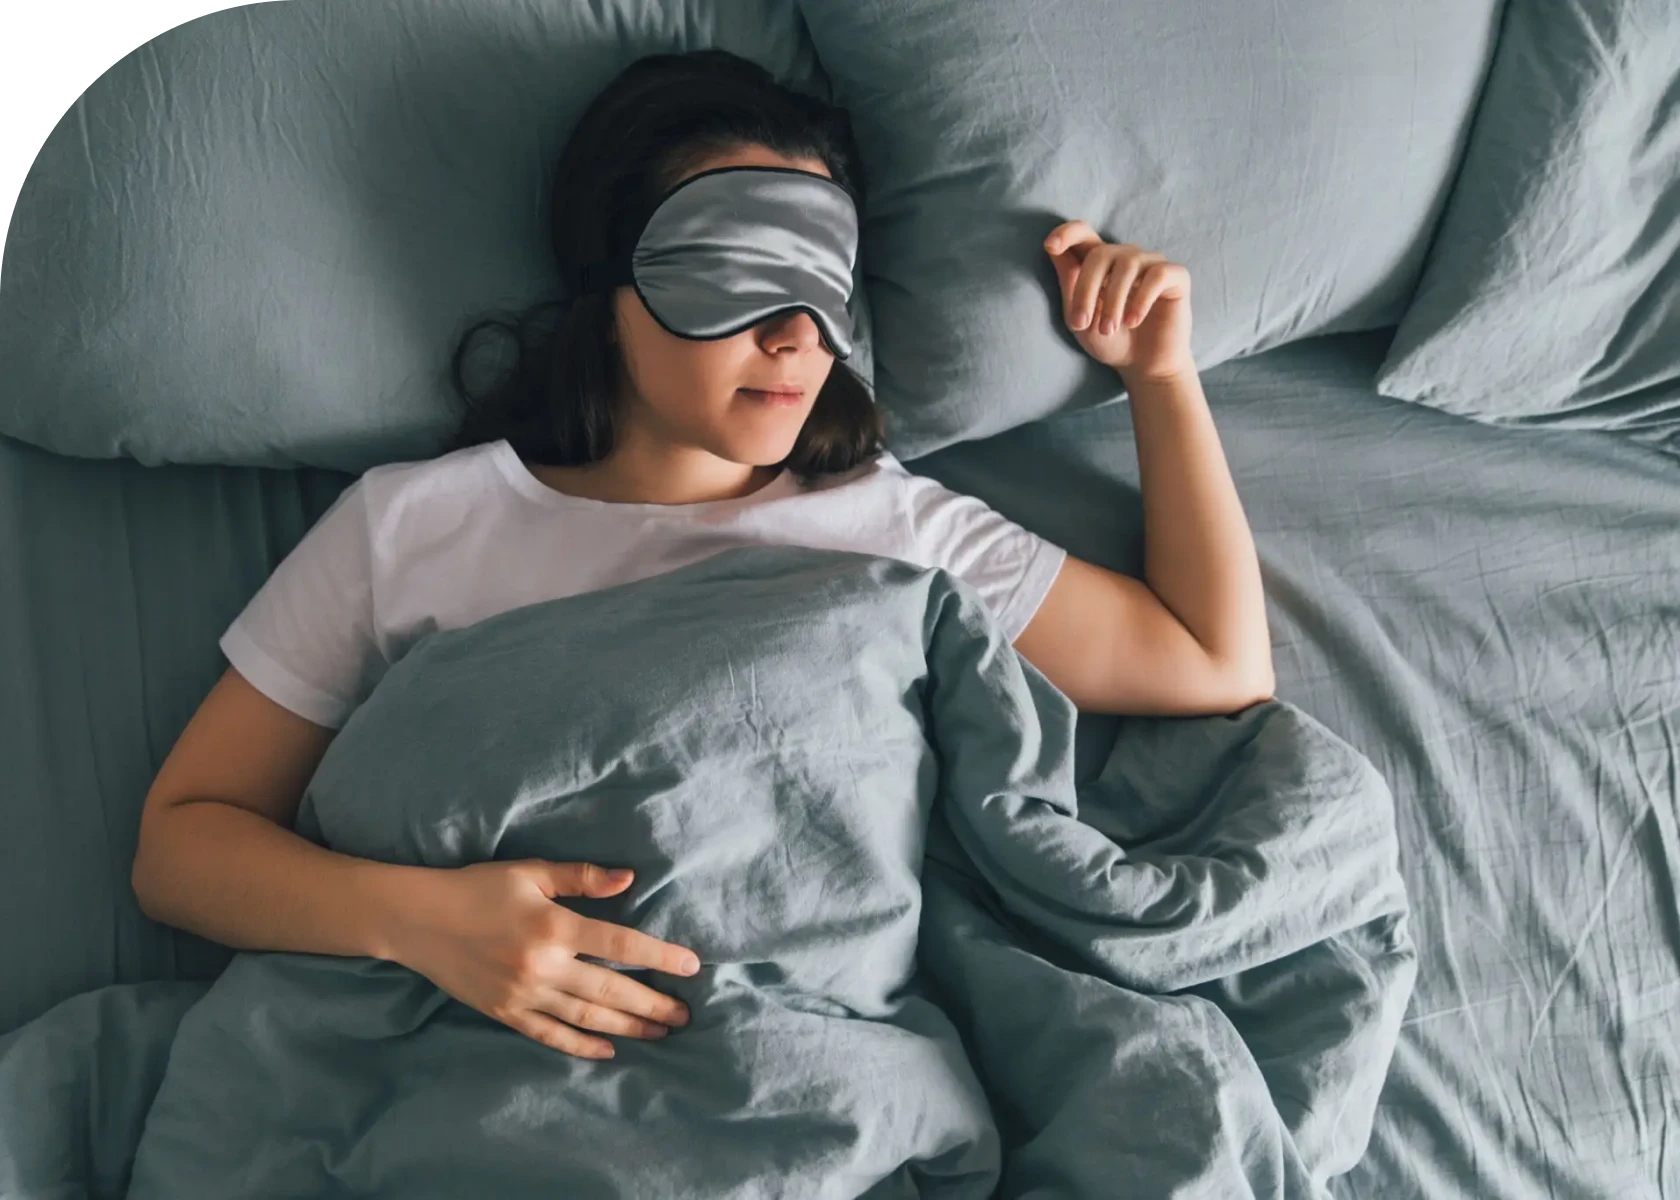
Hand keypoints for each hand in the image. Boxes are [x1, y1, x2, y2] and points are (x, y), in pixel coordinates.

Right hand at [388, 860, 700, 1059]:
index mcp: (553, 927)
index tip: (692, 967)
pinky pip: (550, 1034)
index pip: (620, 945)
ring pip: (587, 1016)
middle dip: (653, 1004)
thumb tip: (629, 878)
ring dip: (627, 1027)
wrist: (417, 920)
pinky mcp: (505, 1013)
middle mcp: (542, 966)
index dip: (660, 958)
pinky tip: (608, 1050)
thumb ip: (581, 877)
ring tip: (660, 1033)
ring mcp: (523, 995)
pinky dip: (581, 1045)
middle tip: (685, 1015)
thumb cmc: (477, 887)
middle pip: (611, 990)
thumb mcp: (531, 873)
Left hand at [1044, 221, 1193, 382]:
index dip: (1067, 233)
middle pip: (1100, 253)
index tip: (1050, 246)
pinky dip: (1141, 299)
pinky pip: (1157, 275)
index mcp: (1100, 264)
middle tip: (1080, 324)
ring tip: (1108, 330)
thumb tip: (1052, 248)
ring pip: (1128, 262)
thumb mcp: (1080, 318)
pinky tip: (1132, 321)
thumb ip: (1069, 285)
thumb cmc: (1111, 342)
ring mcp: (1152, 264)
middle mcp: (1126, 257)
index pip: (1083, 233)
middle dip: (1085, 289)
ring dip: (1113, 300)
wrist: (1145, 367)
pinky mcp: (1176, 277)